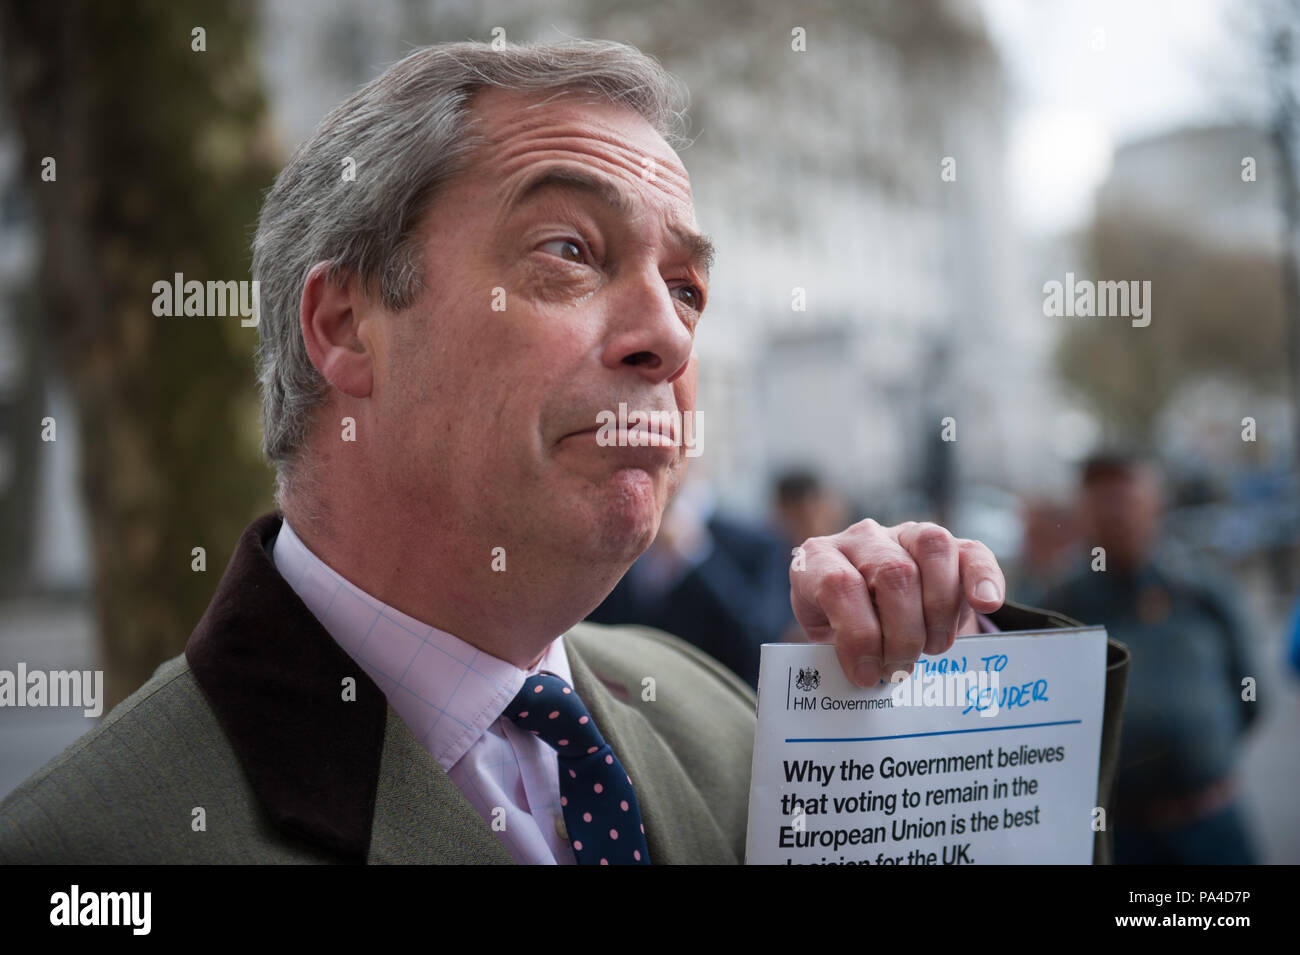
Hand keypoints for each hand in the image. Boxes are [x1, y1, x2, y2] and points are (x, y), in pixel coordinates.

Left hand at [790, 519, 1004, 687]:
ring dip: (939, 609)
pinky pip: (970, 551)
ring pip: (932, 549)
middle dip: (903, 634)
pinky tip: (986, 603)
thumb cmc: (838, 631)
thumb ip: (837, 655)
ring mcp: (902, 535)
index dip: (858, 635)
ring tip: (934, 649)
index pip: (839, 585)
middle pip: (893, 573)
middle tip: (901, 670)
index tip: (867, 675)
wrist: (859, 605)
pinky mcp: (945, 545)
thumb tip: (865, 682)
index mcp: (819, 561)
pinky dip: (983, 577)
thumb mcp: (824, 643)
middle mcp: (861, 539)